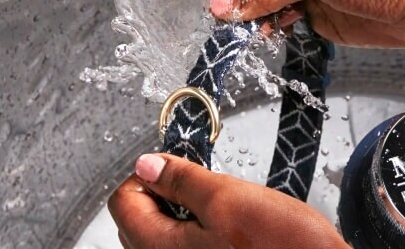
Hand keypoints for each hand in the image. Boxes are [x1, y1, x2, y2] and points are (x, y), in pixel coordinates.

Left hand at [108, 153, 347, 248]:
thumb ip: (181, 180)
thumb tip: (146, 164)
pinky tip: (227, 225)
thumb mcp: (228, 198)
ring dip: (183, 210)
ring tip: (218, 205)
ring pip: (161, 232)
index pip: (121, 201)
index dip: (148, 173)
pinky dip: (197, 228)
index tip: (175, 165)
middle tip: (201, 184)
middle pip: (137, 219)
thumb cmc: (283, 245)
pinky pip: (183, 246)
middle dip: (164, 192)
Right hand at [210, 0, 404, 47]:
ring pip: (267, 10)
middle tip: (233, 35)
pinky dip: (276, 34)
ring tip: (252, 39)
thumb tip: (224, 3)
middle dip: (238, 10)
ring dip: (255, 24)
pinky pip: (290, 27)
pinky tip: (274, 39)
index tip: (222, 18)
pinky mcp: (325, 20)